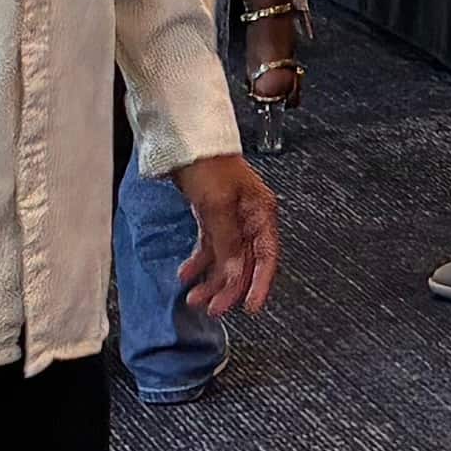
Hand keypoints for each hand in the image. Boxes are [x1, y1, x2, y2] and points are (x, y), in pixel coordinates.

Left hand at [173, 151, 280, 317]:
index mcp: (261, 212)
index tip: (250, 307)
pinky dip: (198, 262)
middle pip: (244, 263)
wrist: (183, 142)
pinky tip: (186, 273)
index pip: (267, 257)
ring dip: (211, 280)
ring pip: (225, 259)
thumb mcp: (218, 205)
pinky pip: (209, 247)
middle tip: (213, 308)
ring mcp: (230, 218)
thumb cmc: (208, 163)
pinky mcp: (212, 216)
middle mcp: (249, 218)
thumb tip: (236, 274)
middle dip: (229, 287)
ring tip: (195, 297)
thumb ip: (228, 243)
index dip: (260, 284)